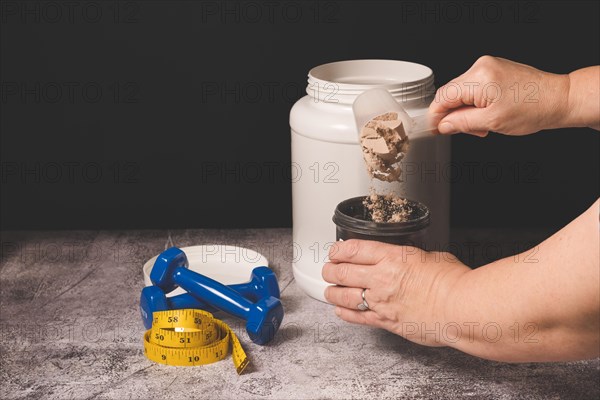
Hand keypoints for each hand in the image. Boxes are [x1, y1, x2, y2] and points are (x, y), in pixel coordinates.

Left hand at [322, 239, 470, 346]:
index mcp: (392, 257)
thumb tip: (408, 260)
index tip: (334, 251)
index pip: (353, 250)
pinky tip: (340, 311)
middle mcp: (381, 278)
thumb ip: (412, 258)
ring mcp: (381, 302)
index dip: (338, 250)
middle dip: (330, 270)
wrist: (462, 308)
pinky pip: (357, 317)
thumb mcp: (430, 256)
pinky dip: (345, 314)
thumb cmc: (454, 282)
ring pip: (343, 296)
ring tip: (329, 290)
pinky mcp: (386, 322)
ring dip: (332, 292)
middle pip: (342, 272)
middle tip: (327, 270)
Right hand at [429, 55, 569, 136]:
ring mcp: (488, 66)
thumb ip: (462, 123)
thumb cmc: (533, 109)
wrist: (558, 99)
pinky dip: (476, 104)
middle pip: (451, 94)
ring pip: (462, 92)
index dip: (436, 115)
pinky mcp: (494, 69)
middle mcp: (481, 67)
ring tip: (482, 125)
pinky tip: (487, 114)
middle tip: (467, 131)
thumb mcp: (492, 122)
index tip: (434, 129)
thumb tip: (443, 125)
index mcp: (479, 78)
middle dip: (454, 115)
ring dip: (466, 111)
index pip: (443, 96)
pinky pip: (474, 88)